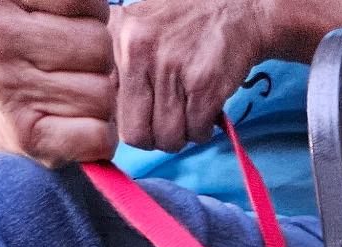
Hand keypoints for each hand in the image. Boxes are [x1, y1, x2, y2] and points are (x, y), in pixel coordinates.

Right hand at [0, 0, 117, 163]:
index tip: (64, 24)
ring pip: (103, 92)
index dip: (91, 15)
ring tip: (67, 93)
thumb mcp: (45, 7)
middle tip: (66, 66)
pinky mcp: (28, 136)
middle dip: (97, 57)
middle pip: (98, 44)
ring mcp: (5, 87)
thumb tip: (102, 6)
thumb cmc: (36, 50)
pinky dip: (100, 135)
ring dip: (99, 97)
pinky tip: (74, 125)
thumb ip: (73, 3)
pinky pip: (99, 135)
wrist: (6, 113)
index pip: (85, 1)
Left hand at [111, 0, 269, 153]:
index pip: (109, 110)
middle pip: (137, 134)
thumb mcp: (137, 31)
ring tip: (188, 112)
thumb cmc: (183, 26)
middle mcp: (138, 51)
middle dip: (155, 137)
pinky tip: (204, 109)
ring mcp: (170, 68)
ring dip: (182, 135)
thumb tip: (112, 117)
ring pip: (168, 139)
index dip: (129, 120)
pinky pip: (196, 133)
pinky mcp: (203, 84)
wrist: (232, 10)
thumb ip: (118, 67)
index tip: (144, 116)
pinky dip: (203, 130)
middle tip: (168, 123)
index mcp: (117, 38)